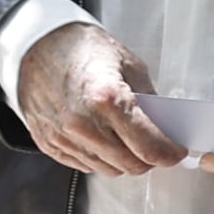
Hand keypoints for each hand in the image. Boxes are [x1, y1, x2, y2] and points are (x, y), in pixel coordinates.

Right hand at [22, 20, 185, 179]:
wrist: (36, 43)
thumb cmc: (82, 48)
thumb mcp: (128, 65)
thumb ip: (150, 102)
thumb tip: (168, 129)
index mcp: (107, 98)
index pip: (150, 148)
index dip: (170, 153)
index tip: (176, 151)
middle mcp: (83, 123)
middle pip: (132, 165)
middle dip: (149, 157)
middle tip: (152, 142)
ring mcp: (63, 136)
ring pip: (109, 169)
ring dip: (123, 158)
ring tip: (123, 136)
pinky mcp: (48, 143)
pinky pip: (85, 165)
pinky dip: (99, 156)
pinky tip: (100, 135)